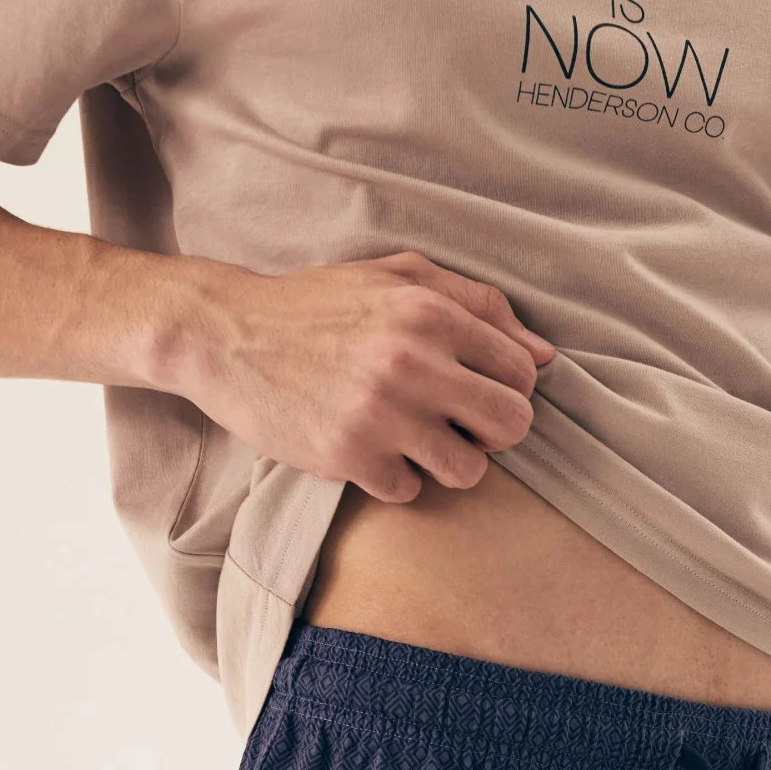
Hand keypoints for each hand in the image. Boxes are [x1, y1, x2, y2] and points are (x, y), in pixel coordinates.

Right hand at [167, 249, 555, 501]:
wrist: (227, 334)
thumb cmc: (319, 306)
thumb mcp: (396, 278)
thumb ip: (475, 304)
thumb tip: (543, 355)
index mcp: (429, 312)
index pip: (520, 373)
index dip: (507, 389)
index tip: (476, 391)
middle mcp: (411, 361)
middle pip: (511, 426)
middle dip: (492, 432)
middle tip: (459, 424)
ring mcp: (380, 414)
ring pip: (468, 471)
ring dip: (447, 461)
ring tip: (414, 440)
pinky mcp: (348, 456)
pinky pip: (410, 491)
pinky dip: (394, 477)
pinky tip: (369, 449)